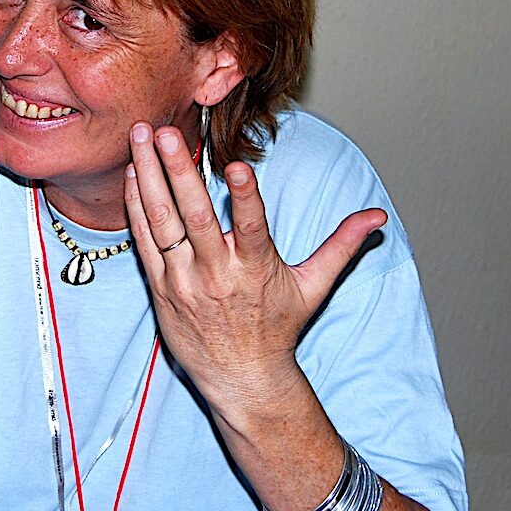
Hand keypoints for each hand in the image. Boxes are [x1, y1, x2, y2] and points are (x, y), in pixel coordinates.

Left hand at [124, 122, 385, 420]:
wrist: (240, 378)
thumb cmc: (277, 328)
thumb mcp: (313, 287)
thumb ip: (341, 245)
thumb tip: (377, 217)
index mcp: (256, 269)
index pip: (252, 228)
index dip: (245, 198)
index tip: (238, 167)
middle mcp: (217, 273)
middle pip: (195, 217)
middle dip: (179, 171)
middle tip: (168, 132)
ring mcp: (183, 280)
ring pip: (161, 222)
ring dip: (149, 176)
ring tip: (141, 137)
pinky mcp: (160, 286)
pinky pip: (144, 240)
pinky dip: (136, 205)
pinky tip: (133, 172)